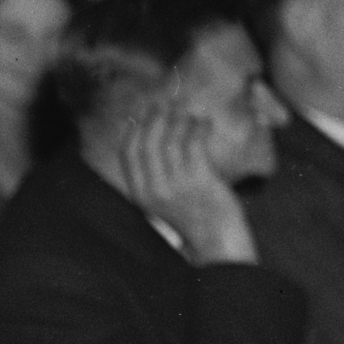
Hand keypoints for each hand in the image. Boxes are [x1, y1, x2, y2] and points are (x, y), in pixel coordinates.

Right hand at [112, 110, 256, 265]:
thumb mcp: (163, 201)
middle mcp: (153, 188)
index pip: (128, 151)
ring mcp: (176, 185)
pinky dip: (198, 128)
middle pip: (147, 141)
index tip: (144, 112)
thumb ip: (155, 177)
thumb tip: (155, 140)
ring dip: (180, 119)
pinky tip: (204, 122)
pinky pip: (194, 144)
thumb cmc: (194, 218)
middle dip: (157, 117)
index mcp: (139, 193)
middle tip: (169, 102)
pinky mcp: (199, 180)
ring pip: (171, 139)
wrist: (216, 242)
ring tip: (189, 112)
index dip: (135, 128)